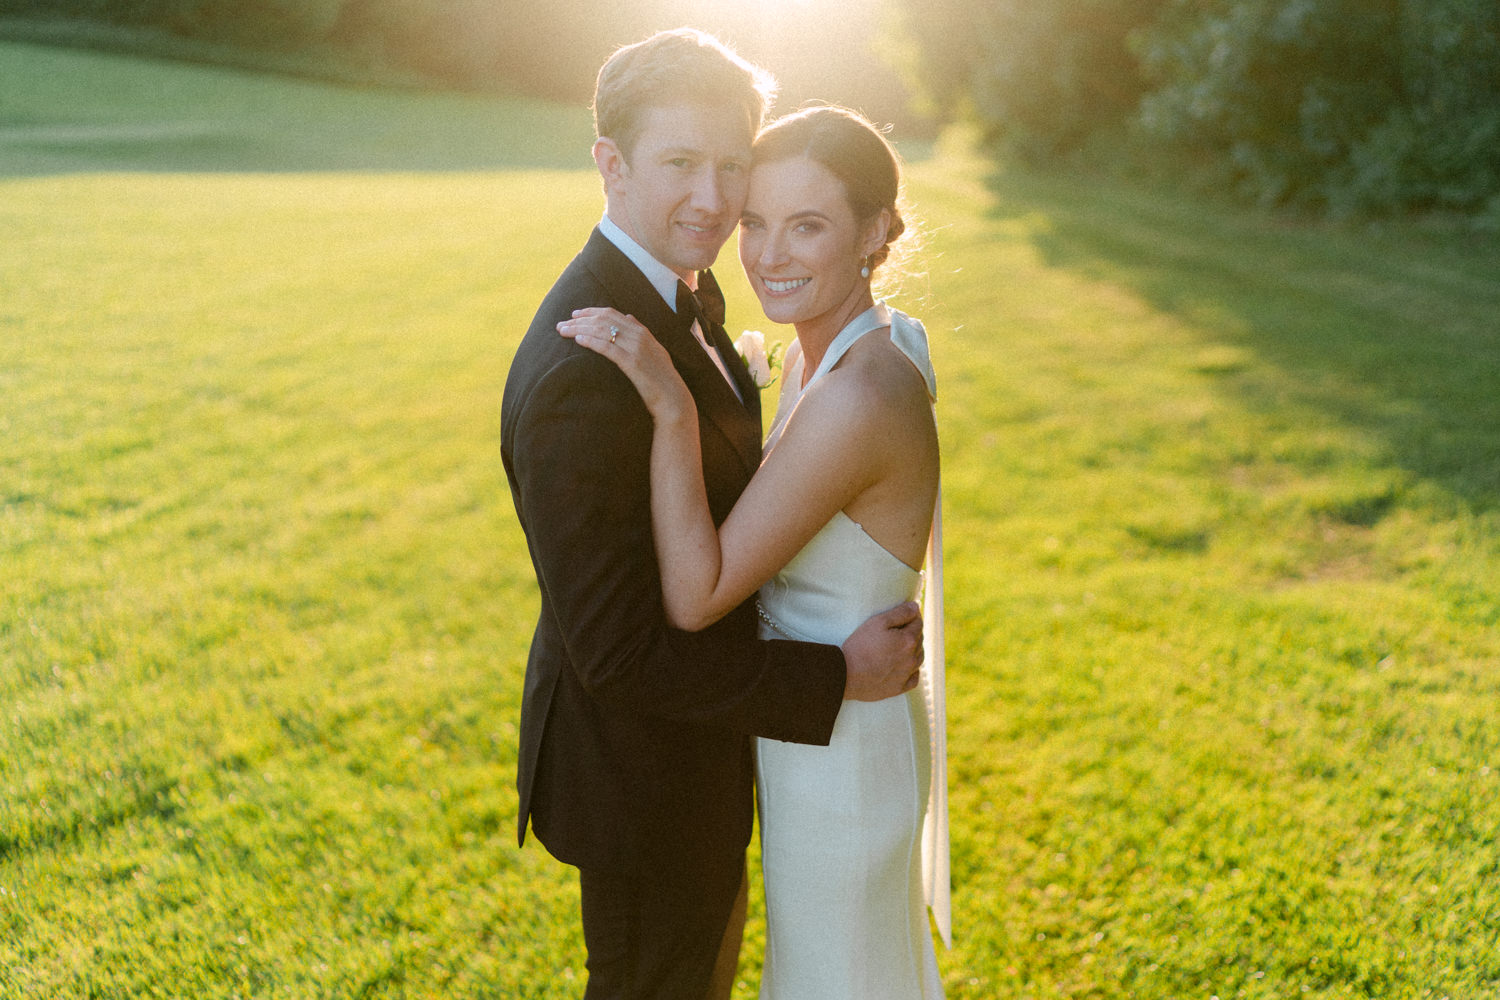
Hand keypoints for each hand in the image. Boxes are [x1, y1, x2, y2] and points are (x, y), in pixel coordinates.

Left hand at [558, 307, 693, 422]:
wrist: (673, 399)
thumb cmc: (662, 378)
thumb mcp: (654, 350)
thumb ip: (641, 333)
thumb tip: (628, 317)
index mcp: (643, 332)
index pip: (612, 314)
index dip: (591, 312)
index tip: (574, 314)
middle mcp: (639, 336)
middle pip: (603, 320)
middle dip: (579, 320)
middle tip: (561, 324)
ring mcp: (636, 349)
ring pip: (603, 331)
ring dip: (579, 329)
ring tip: (563, 331)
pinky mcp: (632, 363)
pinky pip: (607, 348)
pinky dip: (591, 341)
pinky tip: (578, 340)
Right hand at [840, 601, 922, 701]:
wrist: (846, 674)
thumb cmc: (860, 645)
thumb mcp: (878, 622)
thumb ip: (900, 613)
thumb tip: (916, 607)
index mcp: (908, 640)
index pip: (918, 623)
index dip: (911, 616)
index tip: (903, 615)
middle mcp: (912, 658)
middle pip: (919, 640)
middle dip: (912, 632)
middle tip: (897, 629)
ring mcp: (906, 674)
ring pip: (919, 658)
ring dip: (914, 649)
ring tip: (900, 646)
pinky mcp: (899, 688)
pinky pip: (914, 678)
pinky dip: (913, 670)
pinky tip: (905, 666)